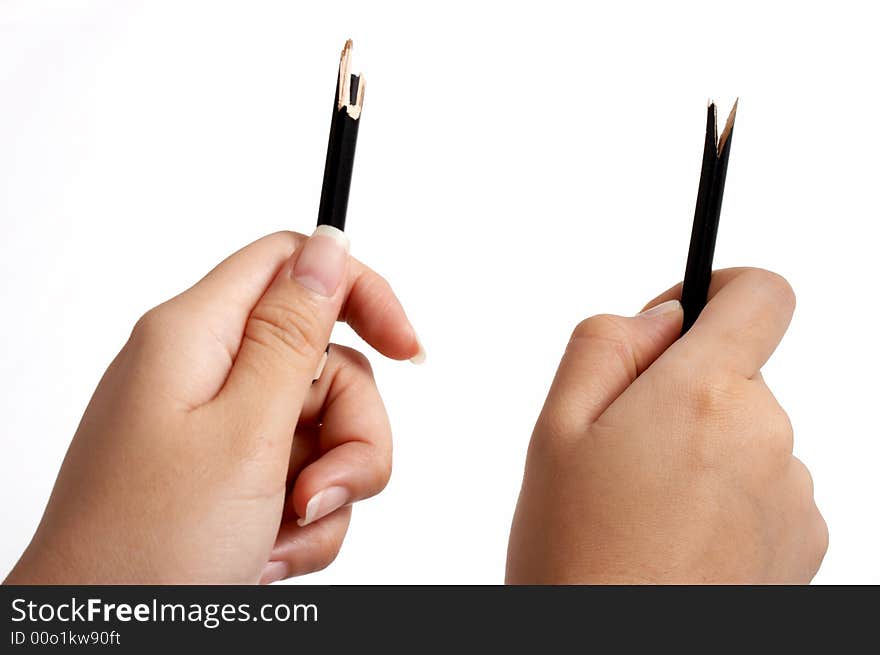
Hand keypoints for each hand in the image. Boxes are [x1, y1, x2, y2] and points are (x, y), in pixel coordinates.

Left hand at [5, 228, 422, 583]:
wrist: (99, 643)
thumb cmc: (146, 548)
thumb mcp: (243, 432)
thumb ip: (294, 333)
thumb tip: (330, 246)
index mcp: (196, 337)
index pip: (294, 264)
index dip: (360, 293)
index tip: (406, 349)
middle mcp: (205, 373)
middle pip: (324, 363)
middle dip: (351, 431)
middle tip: (321, 490)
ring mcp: (215, 429)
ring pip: (323, 428)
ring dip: (328, 488)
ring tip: (283, 533)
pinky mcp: (226, 475)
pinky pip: (301, 476)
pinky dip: (301, 521)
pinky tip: (264, 554)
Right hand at [506, 268, 826, 583]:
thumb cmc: (573, 555)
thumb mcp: (555, 428)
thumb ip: (606, 344)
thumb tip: (660, 317)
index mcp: (704, 395)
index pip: (762, 295)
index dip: (720, 288)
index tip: (681, 317)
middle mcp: (768, 437)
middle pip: (738, 373)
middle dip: (682, 391)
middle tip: (622, 448)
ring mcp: (794, 495)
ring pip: (747, 433)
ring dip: (702, 448)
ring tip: (644, 506)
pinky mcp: (804, 543)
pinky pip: (766, 486)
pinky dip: (726, 496)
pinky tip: (676, 538)